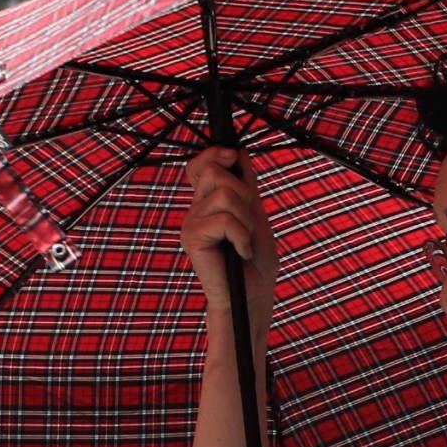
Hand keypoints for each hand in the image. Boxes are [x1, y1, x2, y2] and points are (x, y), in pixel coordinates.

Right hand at [180, 147, 278, 324]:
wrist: (253, 295)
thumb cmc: (256, 261)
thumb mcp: (254, 213)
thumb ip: (245, 183)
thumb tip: (238, 150)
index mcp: (208, 203)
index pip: (200, 164)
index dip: (214, 153)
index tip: (233, 157)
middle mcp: (195, 210)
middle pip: (214, 169)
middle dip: (243, 193)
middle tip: (247, 223)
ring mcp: (191, 223)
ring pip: (224, 193)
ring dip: (246, 219)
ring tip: (244, 241)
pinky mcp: (192, 238)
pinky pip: (225, 219)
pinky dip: (242, 236)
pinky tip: (240, 253)